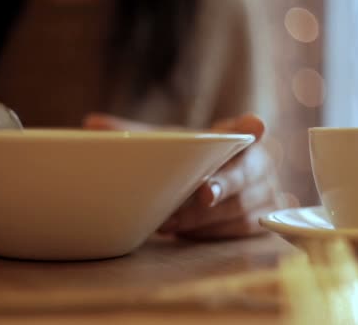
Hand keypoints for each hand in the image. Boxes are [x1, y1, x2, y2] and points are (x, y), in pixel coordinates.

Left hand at [83, 113, 277, 239]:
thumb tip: (90, 125)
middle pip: (248, 173)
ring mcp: (267, 191)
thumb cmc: (192, 158)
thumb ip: (136, 133)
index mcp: (239, 135)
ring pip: (242, 207)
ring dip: (206, 217)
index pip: (250, 128)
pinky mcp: (265, 217)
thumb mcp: (169, 143)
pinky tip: (185, 231)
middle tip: (202, 194)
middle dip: (224, 184)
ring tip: (170, 222)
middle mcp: (259, 162)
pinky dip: (212, 231)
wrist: (219, 179)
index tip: (255, 127)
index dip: (253, 129)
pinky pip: (243, 229)